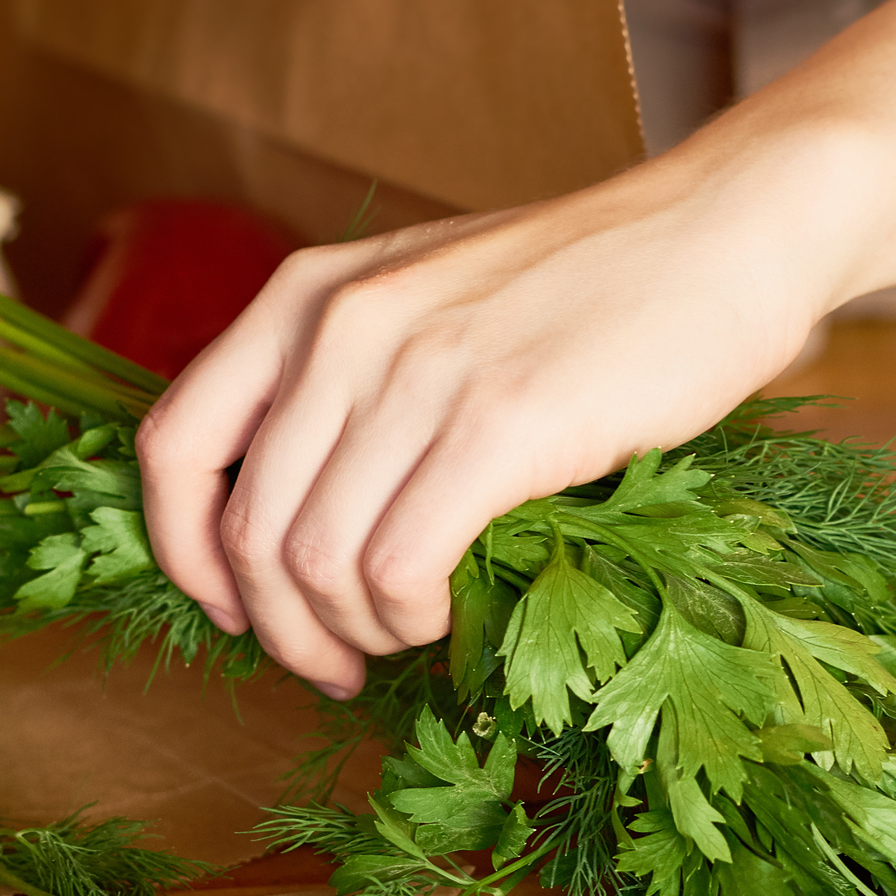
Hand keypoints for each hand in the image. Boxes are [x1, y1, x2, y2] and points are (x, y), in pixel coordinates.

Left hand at [136, 133, 874, 697]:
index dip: (185, 551)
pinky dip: (405, 616)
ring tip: (395, 642)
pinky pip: (394, 565)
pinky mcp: (495, 423)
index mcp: (306, 295)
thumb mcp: (427, 294)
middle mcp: (338, 327)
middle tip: (332, 663)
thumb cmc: (587, 283)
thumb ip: (350, 370)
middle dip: (278, 625)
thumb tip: (292, 509)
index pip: (175, 443)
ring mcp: (414, 373)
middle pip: (245, 528)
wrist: (721, 231)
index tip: (233, 608)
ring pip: (311, 560)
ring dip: (345, 631)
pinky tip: (440, 615)